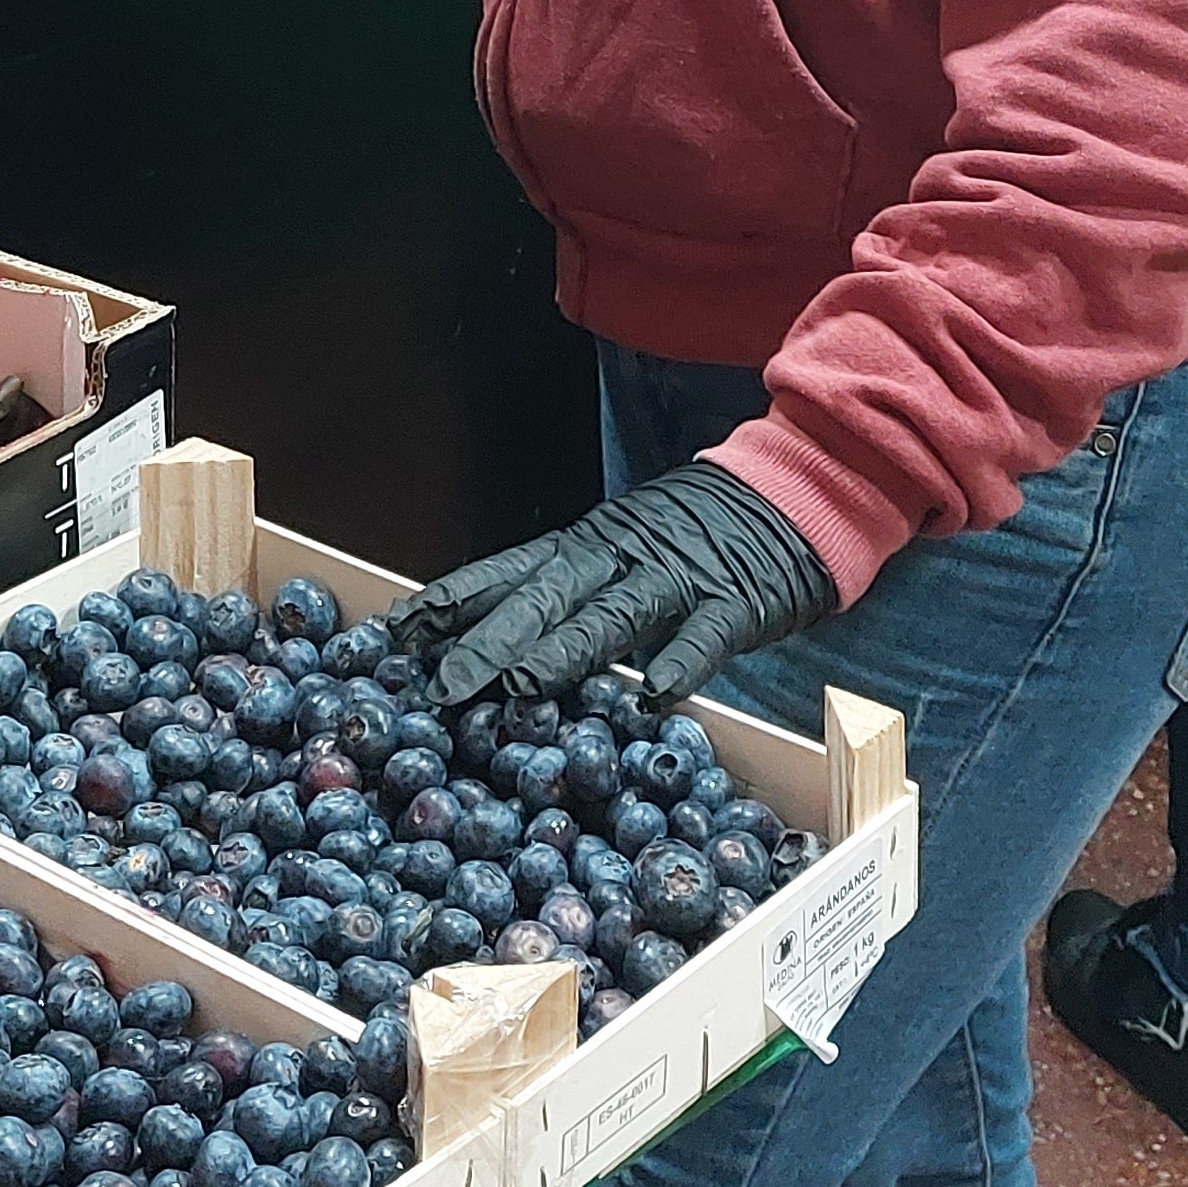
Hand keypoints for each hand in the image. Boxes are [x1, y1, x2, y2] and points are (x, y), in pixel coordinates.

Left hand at [389, 463, 834, 708]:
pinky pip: (704, 636)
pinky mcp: (734, 601)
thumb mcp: (618, 547)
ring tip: (524, 687)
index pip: (506, 571)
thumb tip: (492, 644)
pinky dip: (679, 663)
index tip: (398, 632)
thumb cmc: (691, 532)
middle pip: (543, 596)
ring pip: (612, 614)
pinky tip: (657, 696)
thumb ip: (566, 591)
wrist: (789, 490)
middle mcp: (618, 556)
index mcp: (585, 546)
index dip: (452, 601)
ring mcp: (676, 577)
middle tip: (441, 686)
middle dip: (488, 641)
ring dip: (565, 650)